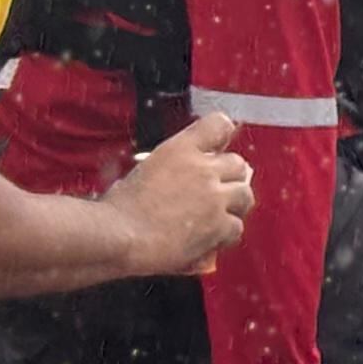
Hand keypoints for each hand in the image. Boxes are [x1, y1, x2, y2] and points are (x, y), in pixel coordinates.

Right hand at [111, 115, 253, 275]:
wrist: (117, 237)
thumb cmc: (117, 211)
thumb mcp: (139, 173)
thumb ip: (165, 169)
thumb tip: (170, 178)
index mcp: (179, 150)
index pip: (218, 125)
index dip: (222, 136)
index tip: (219, 147)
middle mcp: (202, 170)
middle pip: (238, 164)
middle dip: (230, 177)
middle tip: (217, 189)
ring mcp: (214, 198)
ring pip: (245, 196)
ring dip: (234, 205)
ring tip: (216, 215)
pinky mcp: (219, 226)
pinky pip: (237, 227)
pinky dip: (226, 234)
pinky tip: (211, 238)